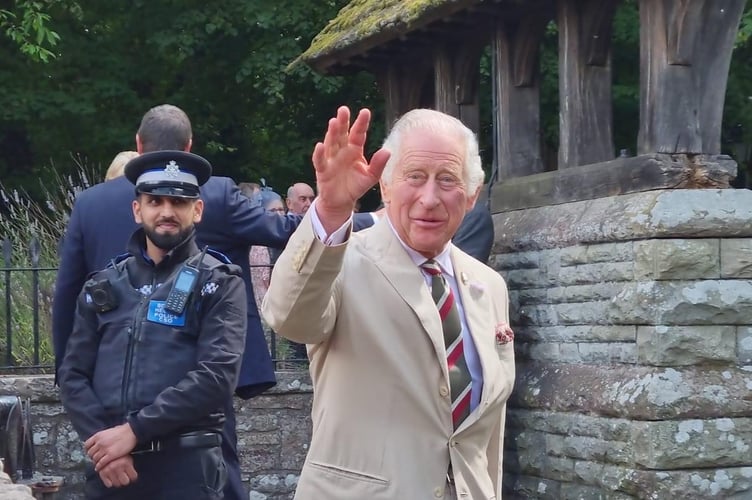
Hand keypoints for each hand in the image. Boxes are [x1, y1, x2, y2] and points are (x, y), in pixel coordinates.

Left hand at [85, 423, 137, 471]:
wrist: (131, 432)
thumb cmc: (122, 431)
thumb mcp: (108, 431)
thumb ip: (102, 437)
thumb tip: (98, 441)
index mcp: (98, 436)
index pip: (87, 445)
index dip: (88, 450)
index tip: (91, 452)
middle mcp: (99, 443)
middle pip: (90, 453)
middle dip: (92, 457)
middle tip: (95, 459)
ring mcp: (104, 449)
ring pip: (95, 459)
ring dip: (96, 462)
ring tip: (98, 464)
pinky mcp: (110, 455)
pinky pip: (101, 463)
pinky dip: (99, 466)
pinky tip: (100, 468)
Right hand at [98, 455, 137, 487]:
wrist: (107, 448)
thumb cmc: (119, 453)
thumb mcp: (127, 457)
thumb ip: (130, 466)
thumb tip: (133, 477)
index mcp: (126, 463)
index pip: (134, 477)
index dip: (133, 476)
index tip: (132, 475)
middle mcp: (118, 467)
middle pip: (125, 482)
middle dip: (126, 480)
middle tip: (124, 477)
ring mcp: (110, 470)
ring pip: (117, 484)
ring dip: (118, 481)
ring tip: (118, 477)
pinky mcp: (103, 473)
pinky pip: (108, 485)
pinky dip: (110, 483)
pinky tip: (112, 478)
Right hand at [312, 106, 389, 232]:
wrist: (341, 201)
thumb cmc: (355, 186)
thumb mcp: (371, 177)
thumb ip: (378, 165)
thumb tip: (387, 151)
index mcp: (355, 150)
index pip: (358, 134)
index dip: (361, 124)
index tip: (365, 112)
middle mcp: (342, 151)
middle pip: (342, 134)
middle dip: (343, 122)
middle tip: (343, 110)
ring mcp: (331, 159)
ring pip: (331, 144)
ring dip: (332, 133)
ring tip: (334, 122)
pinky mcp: (322, 170)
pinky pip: (320, 161)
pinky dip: (319, 154)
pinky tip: (320, 146)